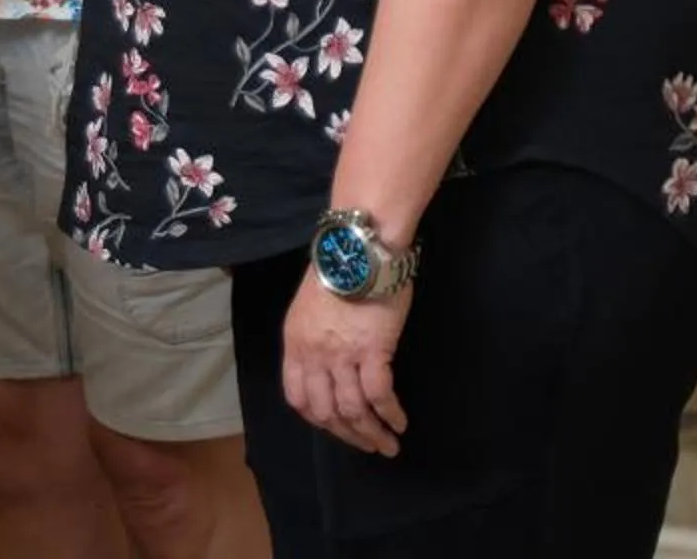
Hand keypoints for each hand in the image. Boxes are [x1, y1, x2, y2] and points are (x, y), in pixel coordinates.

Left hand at [282, 277, 411, 457]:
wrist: (358, 250)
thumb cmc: (338, 272)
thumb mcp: (309, 309)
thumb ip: (314, 339)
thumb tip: (328, 366)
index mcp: (295, 344)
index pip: (298, 397)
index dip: (318, 419)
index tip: (337, 429)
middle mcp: (314, 355)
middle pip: (325, 411)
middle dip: (348, 434)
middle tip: (369, 445)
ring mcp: (341, 355)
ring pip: (352, 410)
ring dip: (372, 433)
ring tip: (389, 444)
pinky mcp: (372, 351)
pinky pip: (379, 395)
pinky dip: (390, 415)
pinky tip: (400, 422)